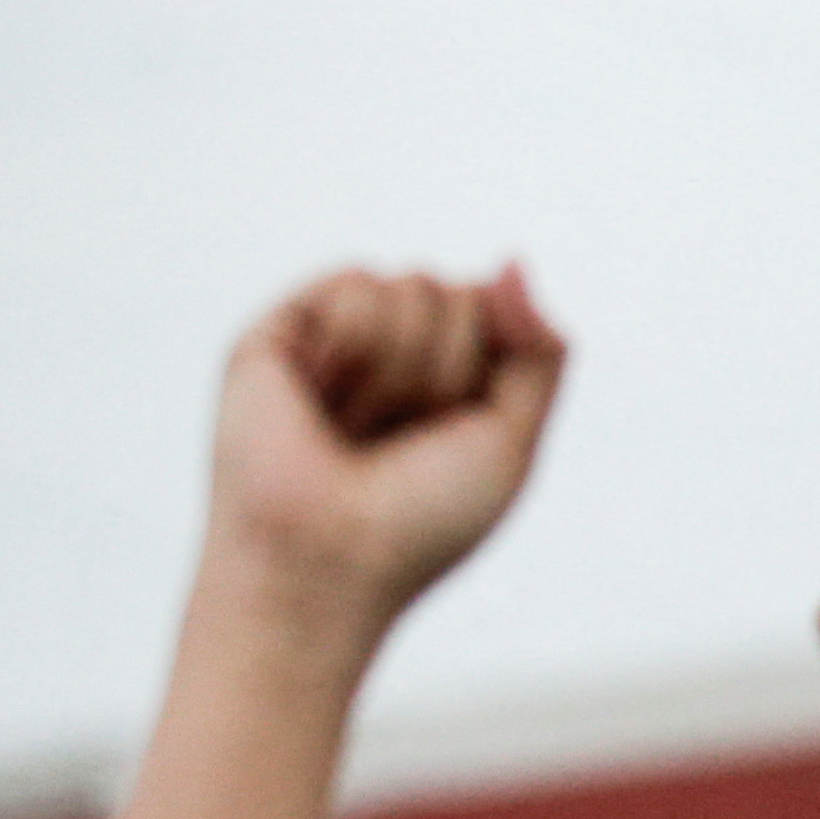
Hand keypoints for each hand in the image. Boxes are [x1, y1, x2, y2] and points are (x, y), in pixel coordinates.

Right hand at [204, 267, 567, 631]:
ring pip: (414, 283)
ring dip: (403, 368)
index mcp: (453, 381)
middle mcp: (395, 356)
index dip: (493, 369)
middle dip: (448, 369)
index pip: (501, 313)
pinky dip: (357, 345)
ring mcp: (337, 340)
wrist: (328, 558)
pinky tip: (321, 396)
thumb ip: (538, 349)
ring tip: (355, 425)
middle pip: (461, 293)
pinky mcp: (281, 332)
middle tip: (400, 435)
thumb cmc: (422, 519)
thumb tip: (512, 260)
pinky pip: (358, 281)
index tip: (457, 432)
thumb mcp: (514, 438)